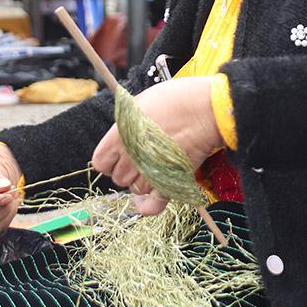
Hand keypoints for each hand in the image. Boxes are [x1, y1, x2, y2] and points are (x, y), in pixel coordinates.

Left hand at [92, 76, 220, 215]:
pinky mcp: (170, 183)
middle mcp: (131, 159)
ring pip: (136, 189)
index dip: (109, 159)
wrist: (206, 111)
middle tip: (143, 156)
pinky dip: (148, 205)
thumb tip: (121, 132)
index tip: (119, 154)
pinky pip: (152, 205)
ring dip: (142, 181)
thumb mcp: (140, 103)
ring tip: (155, 167)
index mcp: (119, 138)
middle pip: (118, 178)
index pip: (100, 163)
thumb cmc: (176, 101)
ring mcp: (150, 173)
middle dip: (128, 169)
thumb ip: (125, 123)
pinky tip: (148, 200)